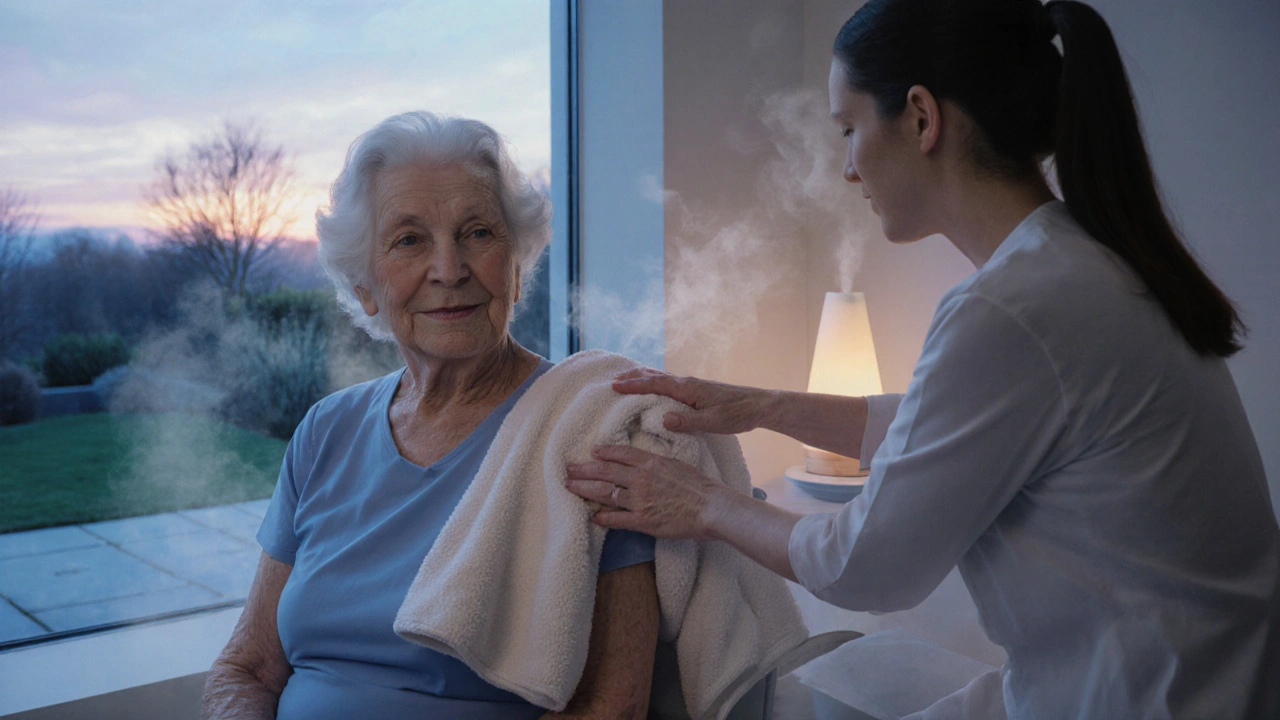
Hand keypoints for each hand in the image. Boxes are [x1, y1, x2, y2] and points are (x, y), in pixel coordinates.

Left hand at [565, 445, 728, 539]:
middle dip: (584, 470)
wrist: (711, 507)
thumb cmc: (700, 486)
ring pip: (605, 493)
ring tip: (570, 487)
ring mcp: (640, 500)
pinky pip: (618, 519)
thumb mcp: (677, 464)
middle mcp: (641, 479)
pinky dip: (604, 518)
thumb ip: (658, 463)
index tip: (591, 452)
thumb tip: (645, 461)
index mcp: (651, 462)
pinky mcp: (643, 521)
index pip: (620, 454)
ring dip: (585, 490)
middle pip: (605, 472)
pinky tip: (593, 517)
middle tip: (568, 469)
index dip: (603, 452)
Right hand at [612, 367, 770, 435]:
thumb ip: (688, 421)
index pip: (655, 384)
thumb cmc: (737, 415)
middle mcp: (687, 383)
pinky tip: (653, 388)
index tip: (614, 385)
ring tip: (626, 380)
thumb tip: (664, 419)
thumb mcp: (714, 422)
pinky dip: (654, 382)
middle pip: (654, 375)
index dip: (634, 385)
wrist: (759, 405)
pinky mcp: (696, 391)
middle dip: (633, 377)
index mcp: (688, 389)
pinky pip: (669, 383)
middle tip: (612, 380)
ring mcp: (692, 386)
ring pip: (661, 377)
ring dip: (642, 378)